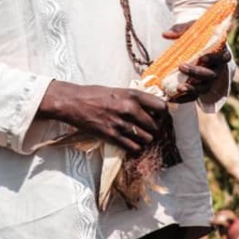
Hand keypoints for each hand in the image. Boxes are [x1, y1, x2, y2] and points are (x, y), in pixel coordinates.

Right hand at [38, 80, 168, 154]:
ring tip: (139, 137)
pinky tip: (131, 144)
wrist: (74, 102)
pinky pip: (134, 148)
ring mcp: (121, 124)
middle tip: (149, 129)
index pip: (162, 106)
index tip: (160, 117)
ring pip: (147, 139)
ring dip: (146, 140)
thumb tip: (152, 109)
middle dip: (155, 129)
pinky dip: (135, 148)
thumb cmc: (95, 94)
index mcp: (133, 95)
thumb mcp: (119, 91)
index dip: (163, 114)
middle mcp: (130, 109)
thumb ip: (135, 99)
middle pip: (156, 126)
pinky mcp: (112, 136)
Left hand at [162, 21, 230, 101]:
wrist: (199, 48)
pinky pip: (195, 96)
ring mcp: (209, 81)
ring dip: (192, 88)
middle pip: (211, 75)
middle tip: (182, 67)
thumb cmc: (198, 37)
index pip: (222, 58)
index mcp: (220, 54)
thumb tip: (165, 34)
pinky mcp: (200, 88)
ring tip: (179, 87)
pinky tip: (173, 97)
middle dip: (197, 72)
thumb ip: (181, 30)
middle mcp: (217, 69)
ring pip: (204, 88)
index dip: (213, 59)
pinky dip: (185, 98)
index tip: (202, 58)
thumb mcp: (192, 30)